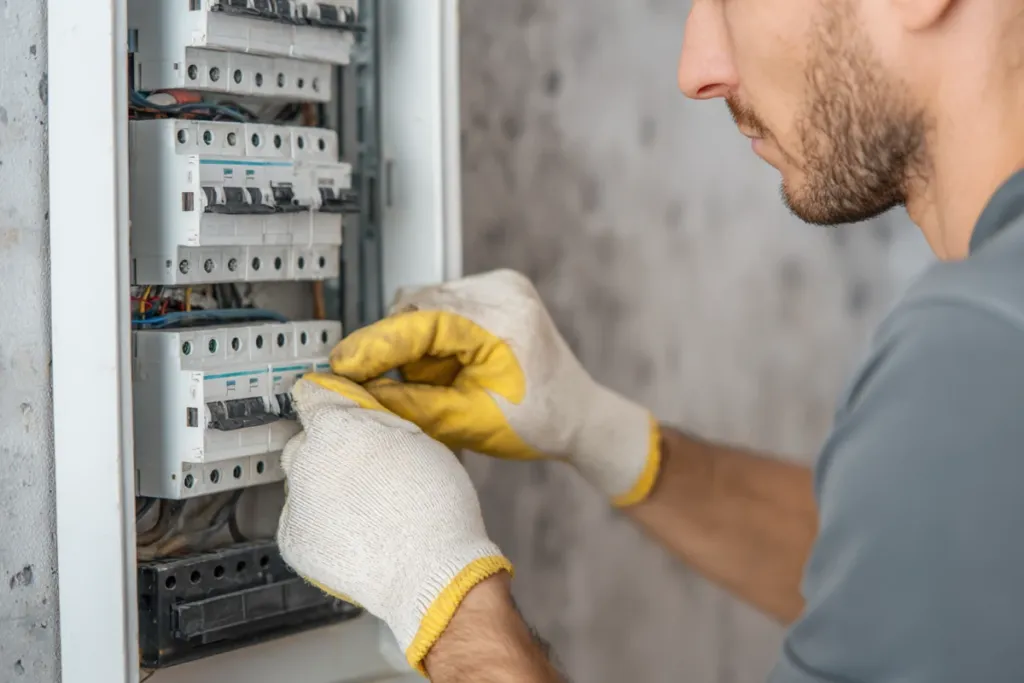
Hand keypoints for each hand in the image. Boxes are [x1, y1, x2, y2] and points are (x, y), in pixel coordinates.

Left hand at [275, 373, 512, 672]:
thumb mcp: (419, 439)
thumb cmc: (434, 502)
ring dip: (323, 486)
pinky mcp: (292, 540)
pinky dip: (320, 521)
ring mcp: (295, 504)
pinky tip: (353, 533)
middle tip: (364, 469)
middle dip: (328, 448)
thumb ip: (377, 418)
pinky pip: (301, 518)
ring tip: (362, 508)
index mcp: (335, 429)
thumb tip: (357, 408)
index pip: (310, 395)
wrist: (428, 571)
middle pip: (304, 442)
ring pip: (302, 482)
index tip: (334, 407)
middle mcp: (305, 461)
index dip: (326, 399)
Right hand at [329, 269, 660, 506]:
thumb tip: (360, 391)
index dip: (376, 343)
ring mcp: (501, 285)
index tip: (343, 364)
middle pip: (418, 304)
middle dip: (398, 347)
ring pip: (425, 304)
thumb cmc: (542, 421)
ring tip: (440, 382)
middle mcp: (503, 289)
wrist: (579, 415)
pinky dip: (434, 337)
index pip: (422, 318)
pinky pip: (442, 306)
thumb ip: (410, 402)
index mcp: (504, 317)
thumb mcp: (467, 421)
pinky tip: (450, 367)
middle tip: (393, 386)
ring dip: (417, 344)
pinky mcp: (495, 291)